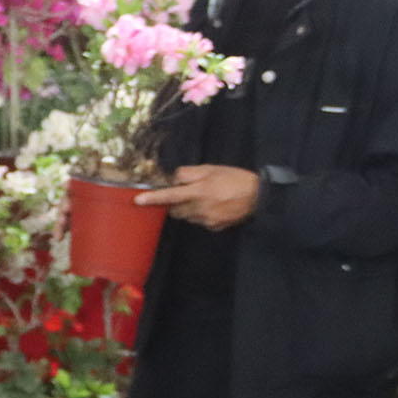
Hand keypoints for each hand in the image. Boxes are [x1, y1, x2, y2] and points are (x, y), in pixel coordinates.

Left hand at [136, 165, 259, 230]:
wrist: (259, 197)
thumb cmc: (235, 179)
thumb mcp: (212, 169)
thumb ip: (190, 174)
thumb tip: (174, 179)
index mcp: (199, 191)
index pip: (170, 196)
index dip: (153, 198)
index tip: (138, 200)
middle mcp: (200, 208)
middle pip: (174, 210)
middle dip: (174, 203)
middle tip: (184, 193)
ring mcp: (207, 220)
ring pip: (186, 217)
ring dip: (187, 209)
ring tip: (204, 198)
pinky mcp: (214, 227)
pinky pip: (199, 222)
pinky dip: (200, 215)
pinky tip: (213, 207)